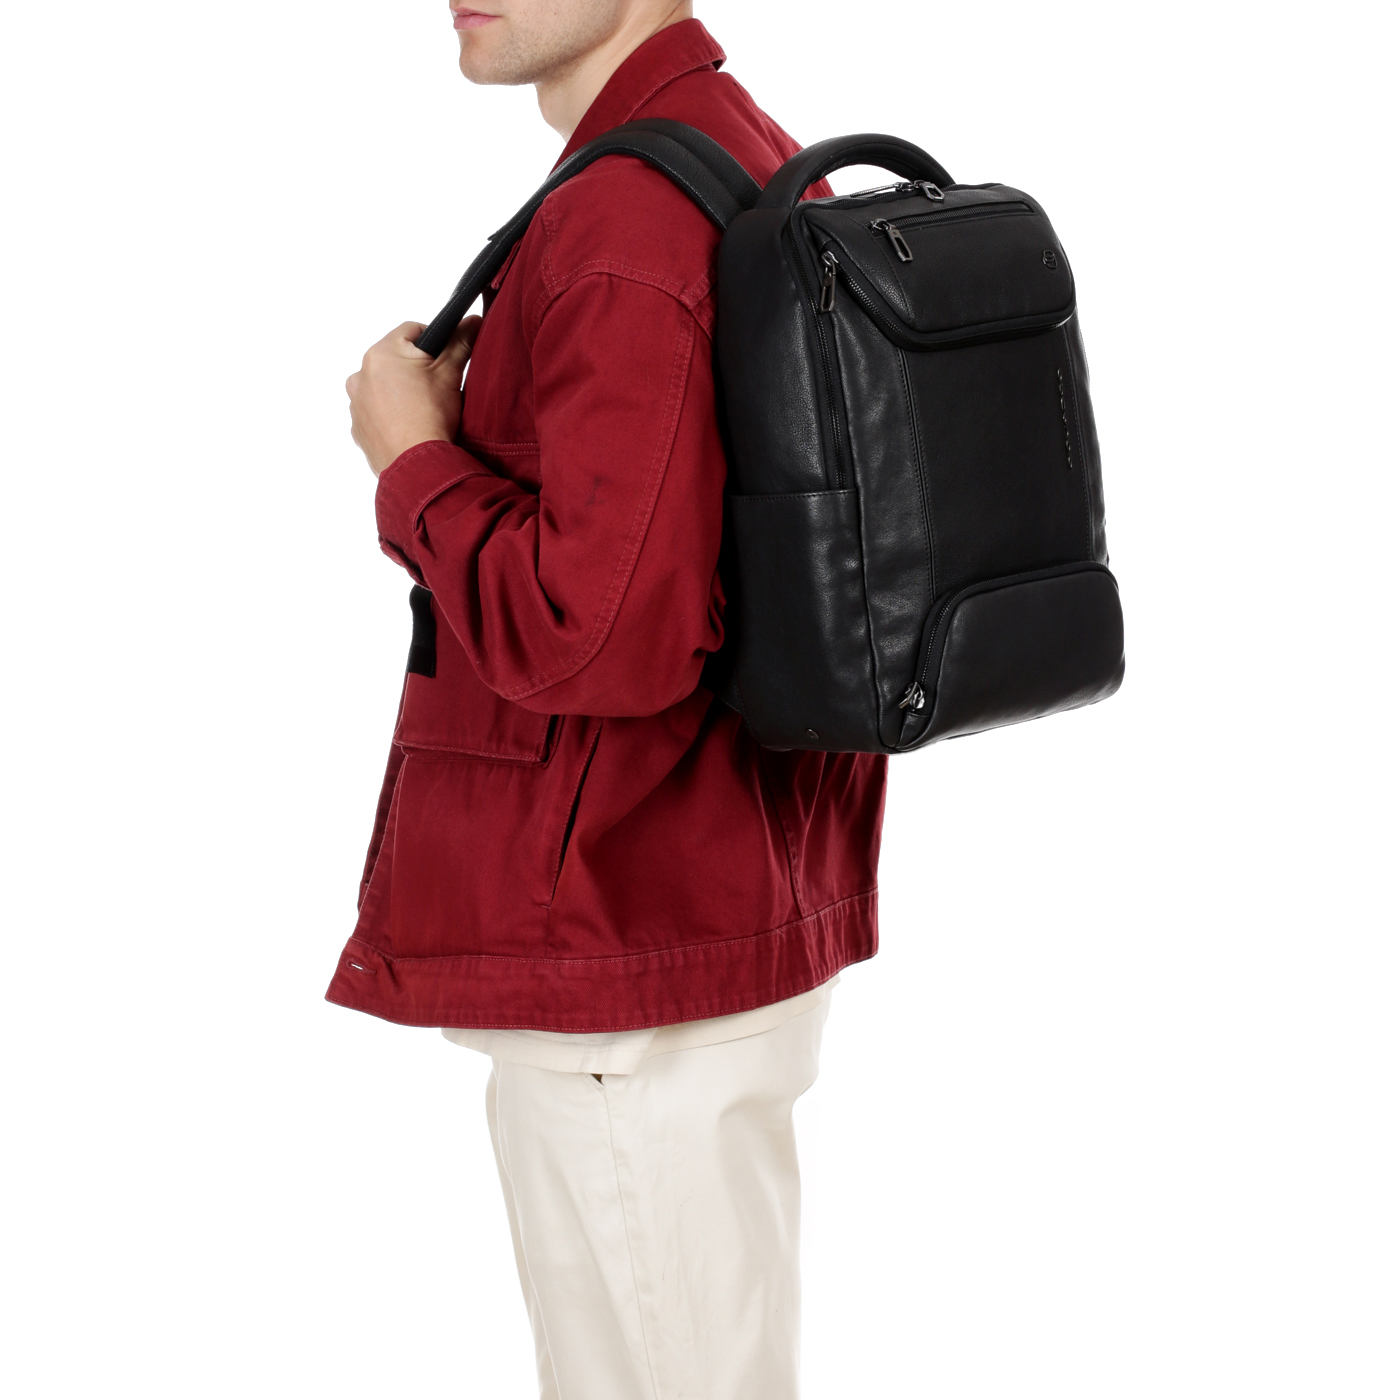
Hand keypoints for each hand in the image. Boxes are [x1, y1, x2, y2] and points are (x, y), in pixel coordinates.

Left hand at [346, 316, 480, 475]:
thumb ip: (460, 342)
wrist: (417, 466)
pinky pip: (375, 413)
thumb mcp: (450, 374)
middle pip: (395, 359)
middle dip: (415, 369)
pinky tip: (409, 426)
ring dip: (400, 392)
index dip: (433, 343)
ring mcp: (356, 404)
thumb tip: (471, 321)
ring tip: (422, 411)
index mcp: (381, 353)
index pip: (411, 331)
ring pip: (383, 386)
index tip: (444, 360)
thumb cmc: (430, 418)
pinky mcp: (358, 429)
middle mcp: (361, 375)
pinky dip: (390, 415)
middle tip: (435, 388)